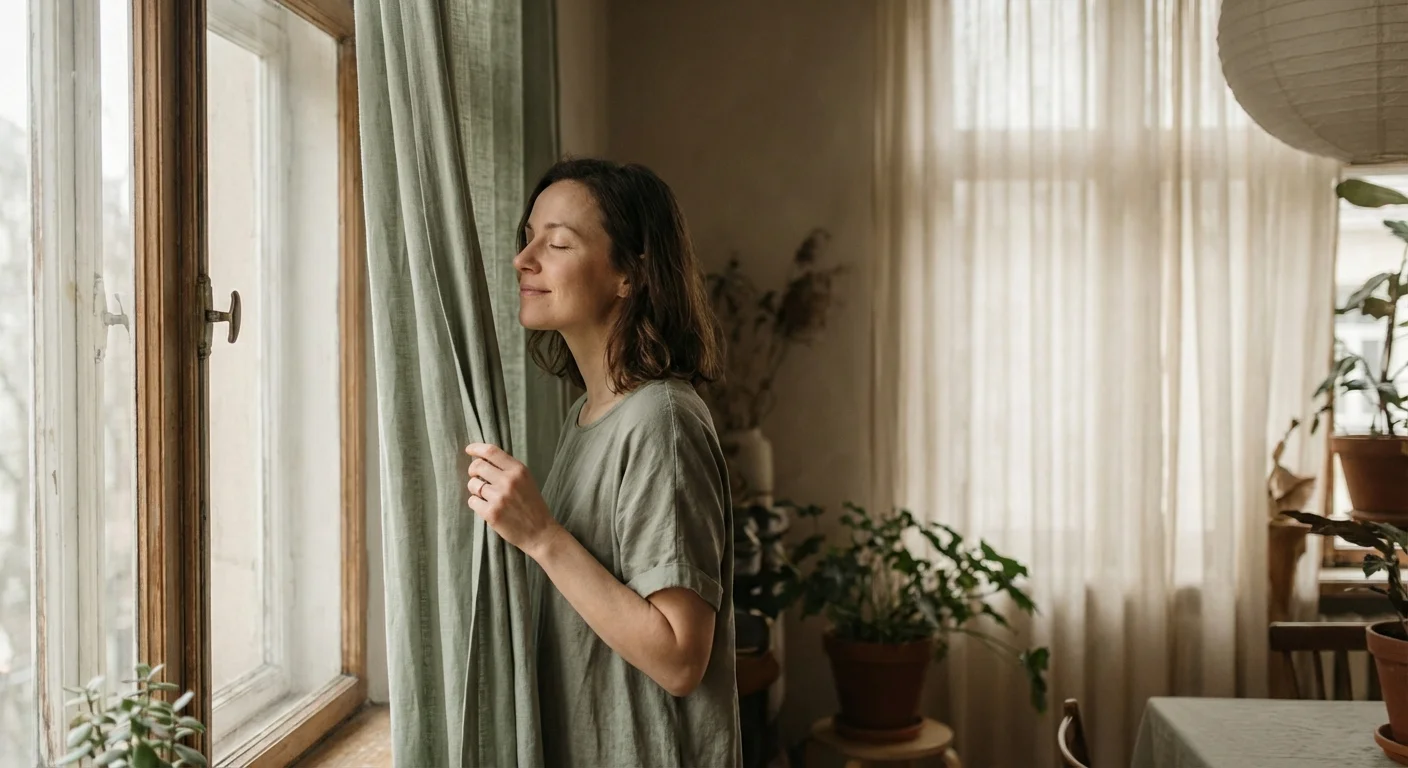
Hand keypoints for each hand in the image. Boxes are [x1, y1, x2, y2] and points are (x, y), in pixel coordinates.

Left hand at [464, 443, 559, 557]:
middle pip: (477, 466)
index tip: (469, 450)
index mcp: (518, 470)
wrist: (540, 532)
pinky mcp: (491, 513)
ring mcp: (499, 497)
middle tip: (476, 476)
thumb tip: (484, 459)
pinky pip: (472, 501)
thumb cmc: (532, 505)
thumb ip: (508, 469)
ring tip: (486, 496)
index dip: (476, 448)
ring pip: (472, 484)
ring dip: (475, 489)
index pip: (491, 451)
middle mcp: (508, 481)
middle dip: (472, 470)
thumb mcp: (526, 480)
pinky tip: (486, 507)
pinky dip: (476, 503)